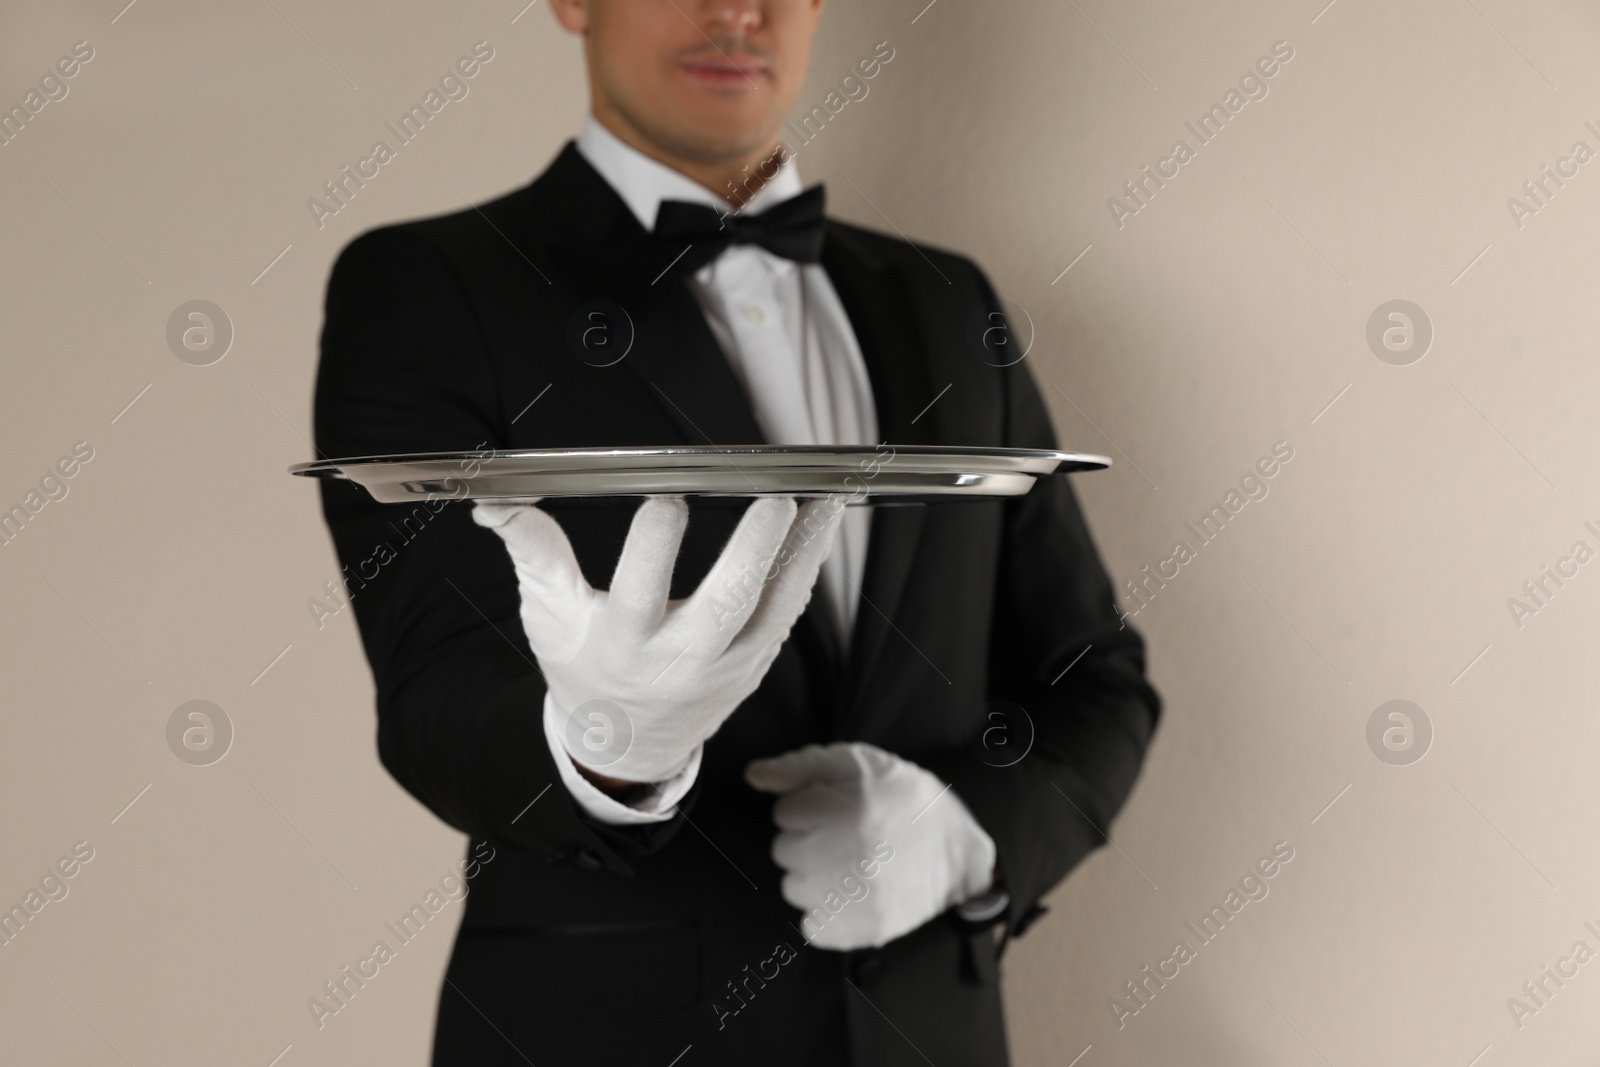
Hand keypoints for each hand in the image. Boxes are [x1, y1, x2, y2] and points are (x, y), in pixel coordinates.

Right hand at [474, 495, 842, 782]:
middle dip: (752, 553)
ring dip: (800, 555)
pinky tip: (821, 527)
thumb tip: (496, 501)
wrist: (626, 744)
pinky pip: (787, 615)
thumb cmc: (585, 666)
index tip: (667, 502)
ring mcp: (725, 668)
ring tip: (822, 504)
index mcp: (622, 646)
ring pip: (772, 612)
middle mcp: (679, 661)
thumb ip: (534, 554)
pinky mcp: (754, 665)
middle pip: (723, 608)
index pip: (637, 598)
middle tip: (774, 502)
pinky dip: (805, 571)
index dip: (652, 552)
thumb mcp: (549, 615)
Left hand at [746, 742, 996, 950]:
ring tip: (847, 863)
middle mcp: (852, 857)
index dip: (808, 806)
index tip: (835, 808)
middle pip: (783, 851)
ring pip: (793, 889)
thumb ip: (801, 766)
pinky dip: (825, 911)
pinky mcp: (865, 931)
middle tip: (842, 835)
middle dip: (807, 839)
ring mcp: (859, 900)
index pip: (784, 812)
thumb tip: (754, 776)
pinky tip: (849, 892)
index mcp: (850, 810)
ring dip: (812, 876)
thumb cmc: (903, 800)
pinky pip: (811, 926)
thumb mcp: (858, 763)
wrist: (958, 851)